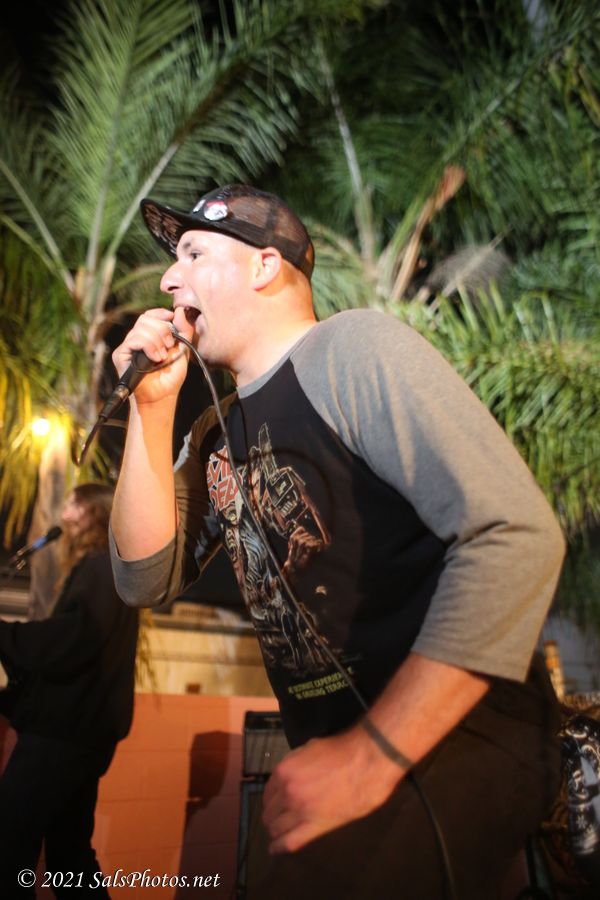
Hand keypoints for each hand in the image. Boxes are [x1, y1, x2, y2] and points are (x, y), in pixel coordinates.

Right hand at [111, 307, 193, 404]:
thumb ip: (184, 330)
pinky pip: (134, 340)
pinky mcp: (120, 354)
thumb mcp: (182, 349)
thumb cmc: (170, 375)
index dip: (160, 314)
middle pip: (145, 318)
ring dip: (156, 341)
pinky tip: (155, 359)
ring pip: (140, 328)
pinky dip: (148, 347)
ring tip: (162, 357)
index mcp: (149, 336)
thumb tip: (182, 310)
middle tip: (169, 345)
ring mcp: (127, 346)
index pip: (149, 315)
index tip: (171, 317)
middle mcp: (136, 339)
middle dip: (162, 329)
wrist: (163, 395)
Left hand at [262, 727, 401, 853]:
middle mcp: (287, 792)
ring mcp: (300, 810)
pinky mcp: (316, 826)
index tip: (273, 805)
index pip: (268, 793)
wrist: (365, 762)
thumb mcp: (309, 748)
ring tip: (277, 834)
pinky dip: (279, 847)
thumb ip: (293, 763)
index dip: (270, 801)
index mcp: (284, 771)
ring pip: (277, 828)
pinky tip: (275, 849)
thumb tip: (289, 773)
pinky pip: (290, 841)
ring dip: (275, 831)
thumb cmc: (341, 751)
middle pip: (270, 812)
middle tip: (276, 820)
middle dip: (271, 817)